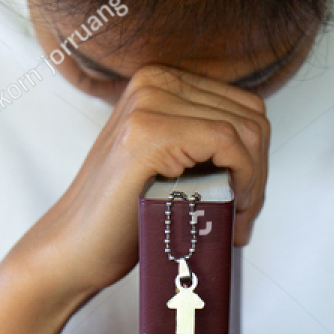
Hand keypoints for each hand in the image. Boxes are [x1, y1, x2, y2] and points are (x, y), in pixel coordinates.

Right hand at [0, 66, 269, 333]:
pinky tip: (231, 212)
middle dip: (259, 172)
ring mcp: (149, 103)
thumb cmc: (122, 218)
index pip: (242, 106)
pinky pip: (229, 143)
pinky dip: (243, 180)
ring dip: (253, 182)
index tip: (245, 201)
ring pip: (245, 130)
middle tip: (243, 216)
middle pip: (250, 116)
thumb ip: (204, 145)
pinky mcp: (149, 132)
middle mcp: (154, 82)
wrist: (73, 250)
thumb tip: (259, 153)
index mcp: (160, 83)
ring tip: (235, 220)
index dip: (257, 159)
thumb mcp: (171, 167)